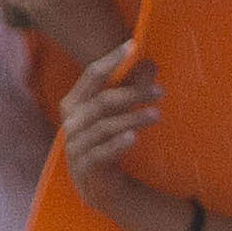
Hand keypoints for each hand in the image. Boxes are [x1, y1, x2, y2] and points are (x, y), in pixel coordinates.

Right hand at [61, 43, 162, 220]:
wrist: (100, 185)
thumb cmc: (108, 141)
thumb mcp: (120, 114)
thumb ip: (131, 89)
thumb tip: (150, 63)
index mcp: (75, 103)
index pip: (92, 75)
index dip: (111, 60)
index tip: (132, 45)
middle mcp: (71, 122)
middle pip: (101, 101)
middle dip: (132, 93)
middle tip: (161, 92)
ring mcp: (75, 146)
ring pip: (104, 127)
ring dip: (132, 118)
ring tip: (157, 115)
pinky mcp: (84, 167)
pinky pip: (100, 153)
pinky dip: (116, 144)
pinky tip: (134, 137)